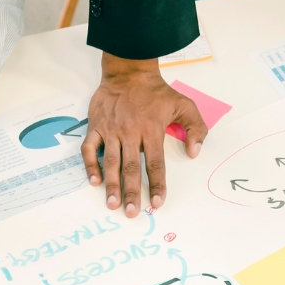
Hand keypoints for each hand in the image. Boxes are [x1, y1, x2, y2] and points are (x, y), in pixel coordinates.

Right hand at [80, 55, 204, 217]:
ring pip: (110, 162)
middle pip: (131, 168)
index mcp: (151, 130)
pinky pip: (89, 149)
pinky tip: (94, 181)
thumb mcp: (184, 104)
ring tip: (112, 204)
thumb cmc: (156, 91)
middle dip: (132, 192)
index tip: (157, 202)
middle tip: (132, 212)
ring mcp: (111, 130)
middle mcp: (130, 133)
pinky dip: (90, 165)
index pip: (155, 163)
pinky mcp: (96, 126)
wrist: (128, 71)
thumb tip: (194, 152)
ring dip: (111, 185)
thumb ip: (195, 128)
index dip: (157, 185)